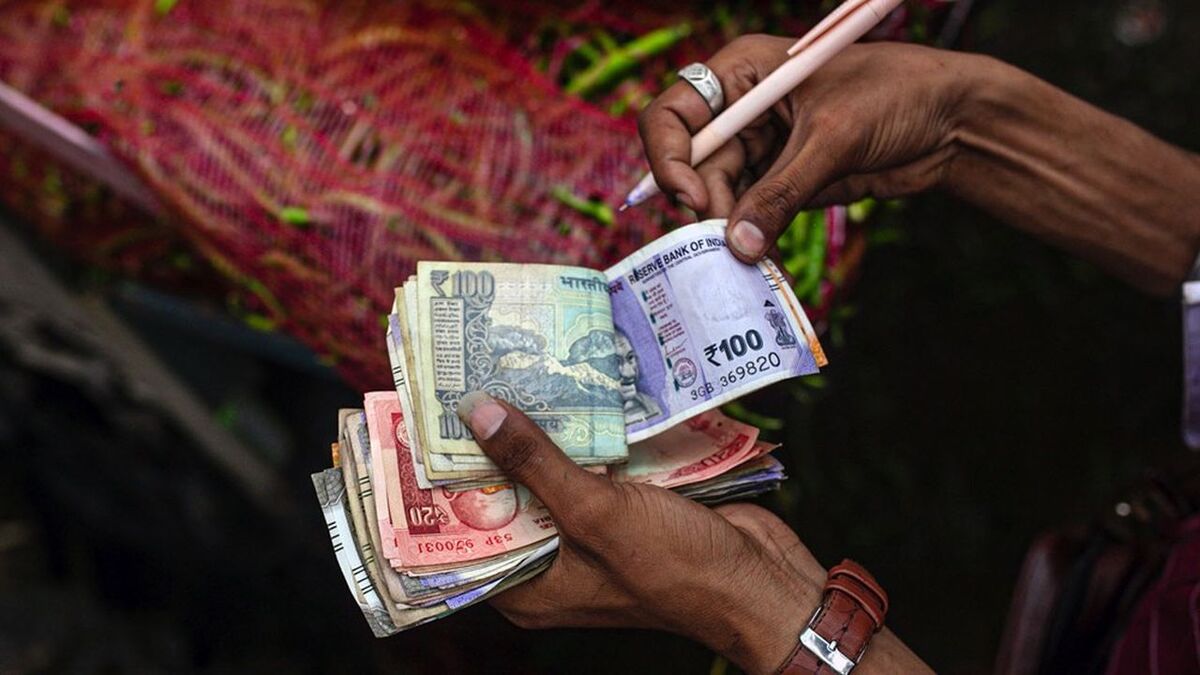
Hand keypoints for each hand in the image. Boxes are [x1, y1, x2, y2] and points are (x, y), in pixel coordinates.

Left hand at [455, 391, 822, 674]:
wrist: (759, 580)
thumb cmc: (673, 567)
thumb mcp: (594, 514)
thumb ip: (535, 463)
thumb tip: (476, 412)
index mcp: (530, 586)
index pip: (463, 536)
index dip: (437, 488)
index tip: (414, 433)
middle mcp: (553, 561)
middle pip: (504, 496)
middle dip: (488, 446)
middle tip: (459, 384)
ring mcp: (591, 532)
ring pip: (549, 474)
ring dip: (537, 431)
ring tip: (505, 372)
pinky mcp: (625, 506)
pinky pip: (590, 465)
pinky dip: (582, 433)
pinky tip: (569, 387)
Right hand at [637, 38, 976, 262]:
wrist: (951, 119)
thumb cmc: (895, 95)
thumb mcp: (833, 138)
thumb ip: (781, 192)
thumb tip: (737, 246)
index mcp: (741, 73)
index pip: (674, 114)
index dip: (670, 157)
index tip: (693, 197)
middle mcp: (742, 110)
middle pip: (693, 165)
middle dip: (706, 204)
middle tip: (726, 244)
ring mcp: (762, 148)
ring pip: (720, 196)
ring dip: (728, 230)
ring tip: (747, 260)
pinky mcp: (783, 182)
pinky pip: (751, 216)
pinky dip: (752, 240)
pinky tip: (761, 261)